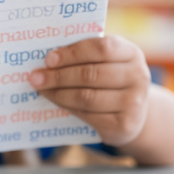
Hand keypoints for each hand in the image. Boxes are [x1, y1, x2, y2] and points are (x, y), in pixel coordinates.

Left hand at [28, 35, 150, 146]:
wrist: (134, 113)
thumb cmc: (110, 79)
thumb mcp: (106, 62)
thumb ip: (84, 56)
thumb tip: (47, 58)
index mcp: (131, 53)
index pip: (102, 48)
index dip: (73, 53)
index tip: (48, 59)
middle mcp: (138, 76)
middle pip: (91, 74)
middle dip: (58, 75)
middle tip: (35, 76)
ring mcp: (134, 103)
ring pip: (86, 97)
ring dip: (57, 93)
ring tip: (40, 89)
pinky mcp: (125, 126)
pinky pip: (88, 115)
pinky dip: (67, 107)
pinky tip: (54, 101)